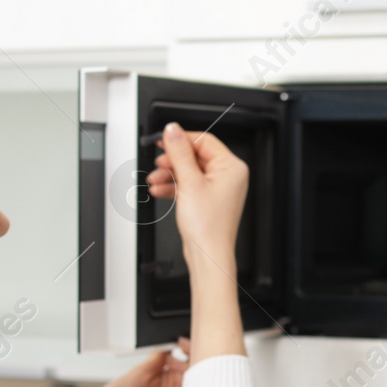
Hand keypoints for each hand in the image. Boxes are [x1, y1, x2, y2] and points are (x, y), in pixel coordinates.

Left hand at [85, 338, 189, 386]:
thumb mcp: (136, 373)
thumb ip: (155, 360)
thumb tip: (170, 345)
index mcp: (164, 372)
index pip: (184, 357)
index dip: (187, 349)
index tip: (184, 344)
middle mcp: (173, 386)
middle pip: (195, 371)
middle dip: (197, 363)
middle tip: (191, 360)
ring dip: (201, 381)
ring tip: (194, 374)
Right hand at [146, 123, 246, 269]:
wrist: (207, 255)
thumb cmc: (208, 227)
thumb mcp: (190, 183)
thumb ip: (179, 153)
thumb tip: (173, 131)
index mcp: (232, 167)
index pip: (204, 141)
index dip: (181, 140)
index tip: (164, 140)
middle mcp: (228, 176)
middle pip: (195, 156)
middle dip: (172, 162)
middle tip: (158, 164)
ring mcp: (218, 189)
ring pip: (189, 171)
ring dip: (169, 175)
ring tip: (155, 181)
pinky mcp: (208, 200)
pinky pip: (189, 185)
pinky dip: (174, 187)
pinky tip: (159, 190)